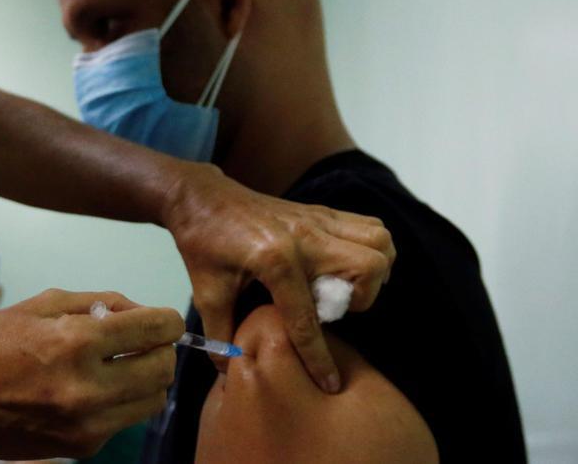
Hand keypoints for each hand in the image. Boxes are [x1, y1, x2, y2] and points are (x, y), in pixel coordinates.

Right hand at [0, 289, 183, 459]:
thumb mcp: (43, 304)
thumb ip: (100, 302)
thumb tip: (142, 313)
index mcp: (77, 343)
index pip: (157, 329)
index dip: (165, 320)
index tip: (158, 319)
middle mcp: (88, 389)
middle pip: (164, 369)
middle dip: (158, 350)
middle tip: (136, 342)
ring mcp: (86, 424)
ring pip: (153, 400)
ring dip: (144, 379)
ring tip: (114, 367)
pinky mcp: (81, 447)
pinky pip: (123, 421)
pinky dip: (117, 403)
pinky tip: (87, 390)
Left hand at [163, 163, 393, 393]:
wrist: (200, 198)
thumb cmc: (201, 243)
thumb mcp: (206, 292)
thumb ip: (221, 332)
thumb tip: (229, 367)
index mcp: (274, 259)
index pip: (308, 317)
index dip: (318, 356)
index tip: (328, 381)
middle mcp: (304, 236)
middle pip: (369, 266)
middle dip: (362, 298)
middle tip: (336, 307)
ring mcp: (316, 219)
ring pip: (379, 240)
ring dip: (373, 270)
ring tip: (346, 286)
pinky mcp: (320, 211)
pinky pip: (368, 226)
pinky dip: (370, 247)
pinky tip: (345, 265)